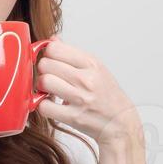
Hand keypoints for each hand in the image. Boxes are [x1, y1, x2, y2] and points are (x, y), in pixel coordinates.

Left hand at [33, 38, 144, 154]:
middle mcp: (86, 79)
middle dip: (44, 71)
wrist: (120, 123)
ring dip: (42, 87)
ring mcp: (80, 98)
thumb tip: (53, 40)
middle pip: (46, 64)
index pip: (55, 48)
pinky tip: (52, 105)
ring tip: (50, 90)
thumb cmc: (108, 96)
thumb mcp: (96, 68)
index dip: (48, 54)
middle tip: (50, 77)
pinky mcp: (73, 117)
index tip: (51, 60)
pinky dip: (43, 106)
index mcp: (92, 64)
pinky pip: (44, 106)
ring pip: (44, 82)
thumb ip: (73, 54)